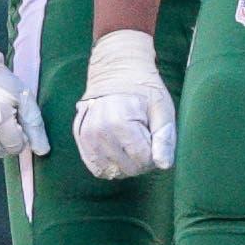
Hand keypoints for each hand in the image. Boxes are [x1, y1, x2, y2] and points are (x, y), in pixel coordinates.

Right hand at [72, 30, 175, 178]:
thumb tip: (164, 165)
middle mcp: (98, 132)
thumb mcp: (162, 110)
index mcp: (120, 124)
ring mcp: (86, 137)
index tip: (155, 141)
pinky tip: (118, 149)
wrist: (116, 72)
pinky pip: (96, 168)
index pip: (143, 160)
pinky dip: (110, 164)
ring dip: (125, 164)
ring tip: (130, 143)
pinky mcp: (79, 139)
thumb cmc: (144, 91)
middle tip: (144, 141)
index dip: (154, 156)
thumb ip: (164, 138)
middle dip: (141, 161)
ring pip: (112, 171)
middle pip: (127, 168)